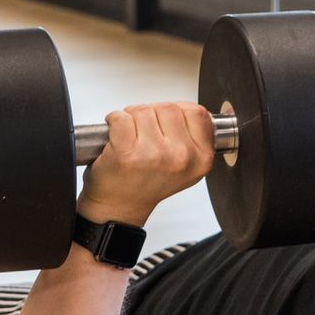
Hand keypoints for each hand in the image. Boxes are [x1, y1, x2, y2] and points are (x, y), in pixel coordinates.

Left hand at [77, 102, 214, 227]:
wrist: (120, 207)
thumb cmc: (147, 183)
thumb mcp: (186, 165)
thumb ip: (194, 136)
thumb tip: (186, 108)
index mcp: (201, 159)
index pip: (196, 112)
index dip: (177, 113)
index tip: (165, 126)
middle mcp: (181, 157)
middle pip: (168, 107)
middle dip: (152, 115)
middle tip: (145, 136)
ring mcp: (155, 154)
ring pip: (144, 109)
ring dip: (132, 118)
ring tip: (131, 139)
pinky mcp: (128, 153)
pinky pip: (121, 117)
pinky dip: (113, 121)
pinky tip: (116, 136)